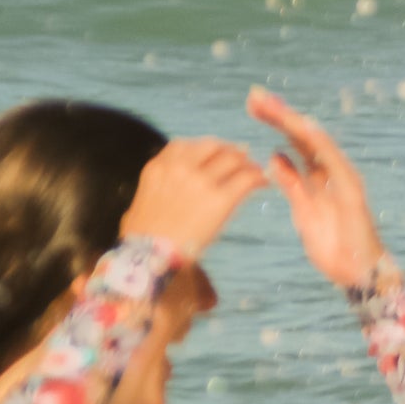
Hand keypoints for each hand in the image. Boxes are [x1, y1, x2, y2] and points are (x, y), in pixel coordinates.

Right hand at [122, 138, 267, 260]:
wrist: (149, 258)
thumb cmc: (142, 238)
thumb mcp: (142, 200)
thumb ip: (159, 185)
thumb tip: (170, 187)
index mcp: (161, 166)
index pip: (188, 144)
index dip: (207, 148)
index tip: (217, 154)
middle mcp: (181, 168)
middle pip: (214, 146)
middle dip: (229, 151)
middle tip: (242, 158)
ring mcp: (202, 182)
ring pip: (234, 159)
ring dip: (247, 162)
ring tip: (254, 170)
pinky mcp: (220, 200)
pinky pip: (247, 179)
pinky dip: (258, 177)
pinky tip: (262, 183)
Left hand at [248, 89, 384, 289]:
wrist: (359, 271)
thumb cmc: (333, 245)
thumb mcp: (303, 212)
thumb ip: (292, 184)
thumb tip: (273, 157)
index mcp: (316, 175)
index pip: (293, 141)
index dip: (274, 121)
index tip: (253, 105)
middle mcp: (330, 170)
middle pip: (302, 135)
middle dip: (279, 114)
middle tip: (254, 96)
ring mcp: (342, 177)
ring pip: (316, 142)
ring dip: (294, 122)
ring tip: (272, 106)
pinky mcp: (350, 190)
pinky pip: (334, 162)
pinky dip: (320, 144)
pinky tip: (304, 127)